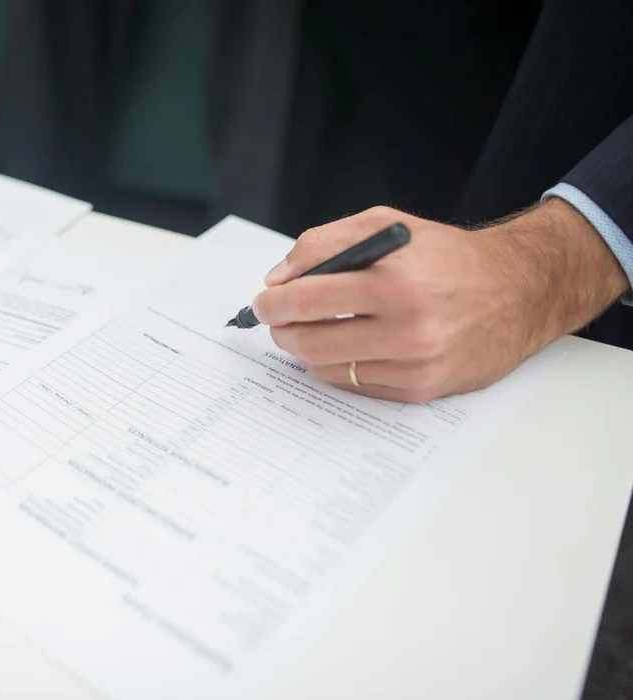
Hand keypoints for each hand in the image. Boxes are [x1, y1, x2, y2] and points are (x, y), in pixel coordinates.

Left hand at [251, 201, 629, 401]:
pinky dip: (338, 367)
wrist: (519, 290)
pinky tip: (347, 348)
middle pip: (309, 341)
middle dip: (281, 330)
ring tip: (311, 331)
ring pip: (326, 368)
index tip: (262, 302)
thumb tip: (278, 277)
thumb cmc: (447, 256)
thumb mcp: (388, 226)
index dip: (272, 303)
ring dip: (306, 351)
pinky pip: (355, 386)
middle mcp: (408, 327)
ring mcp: (415, 364)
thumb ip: (325, 243)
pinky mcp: (422, 390)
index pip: (307, 299)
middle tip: (277, 320)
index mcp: (396, 280)